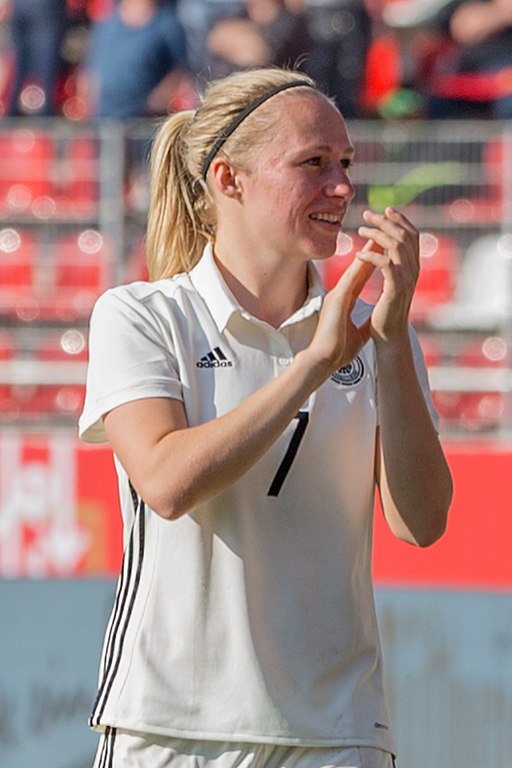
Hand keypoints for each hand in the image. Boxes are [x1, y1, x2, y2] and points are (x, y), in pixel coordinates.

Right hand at [309, 244, 376, 374]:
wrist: (323, 360)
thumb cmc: (337, 351)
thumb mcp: (357, 336)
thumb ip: (364, 325)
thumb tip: (374, 323)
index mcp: (345, 302)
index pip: (361, 278)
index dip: (372, 263)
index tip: (383, 251)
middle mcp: (340, 294)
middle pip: (359, 269)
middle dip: (371, 251)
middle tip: (382, 234)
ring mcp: (337, 296)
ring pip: (355, 269)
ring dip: (367, 253)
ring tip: (378, 237)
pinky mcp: (336, 300)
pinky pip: (350, 279)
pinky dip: (360, 266)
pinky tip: (369, 255)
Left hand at [356, 206, 419, 343]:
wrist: (389, 337)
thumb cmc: (386, 312)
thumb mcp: (392, 284)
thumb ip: (393, 266)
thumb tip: (386, 250)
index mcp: (413, 267)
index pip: (412, 235)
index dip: (400, 220)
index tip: (385, 210)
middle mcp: (413, 270)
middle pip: (404, 235)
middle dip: (386, 221)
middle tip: (367, 214)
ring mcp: (406, 279)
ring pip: (395, 246)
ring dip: (377, 234)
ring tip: (360, 230)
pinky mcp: (395, 289)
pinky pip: (385, 265)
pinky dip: (372, 256)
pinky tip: (358, 254)